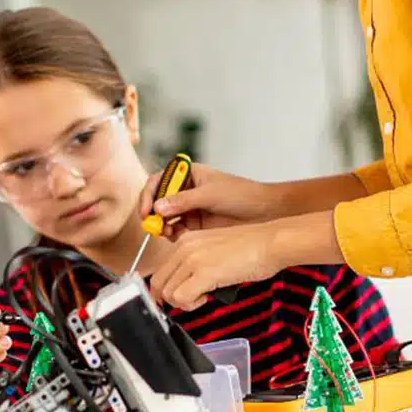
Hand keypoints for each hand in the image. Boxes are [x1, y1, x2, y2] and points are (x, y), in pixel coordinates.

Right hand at [140, 164, 285, 238]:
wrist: (264, 212)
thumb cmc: (242, 194)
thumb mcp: (210, 194)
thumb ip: (183, 201)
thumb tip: (158, 207)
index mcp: (189, 174)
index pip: (159, 181)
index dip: (149, 194)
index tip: (147, 209)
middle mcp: (186, 191)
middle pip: (158, 201)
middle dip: (153, 213)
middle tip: (152, 225)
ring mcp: (190, 209)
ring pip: (165, 218)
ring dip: (162, 225)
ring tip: (166, 232)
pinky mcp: (196, 225)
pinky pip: (176, 231)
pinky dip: (172, 235)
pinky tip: (177, 237)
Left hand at [151, 223, 287, 309]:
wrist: (271, 242)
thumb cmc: (252, 247)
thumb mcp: (215, 250)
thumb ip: (197, 264)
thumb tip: (188, 285)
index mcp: (186, 240)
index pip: (160, 270)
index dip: (166, 289)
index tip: (175, 297)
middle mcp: (185, 247)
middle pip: (158, 283)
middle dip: (171, 298)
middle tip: (190, 300)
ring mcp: (193, 260)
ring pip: (167, 293)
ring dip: (183, 302)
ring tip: (202, 297)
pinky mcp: (204, 273)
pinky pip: (182, 298)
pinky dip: (191, 305)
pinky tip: (206, 298)